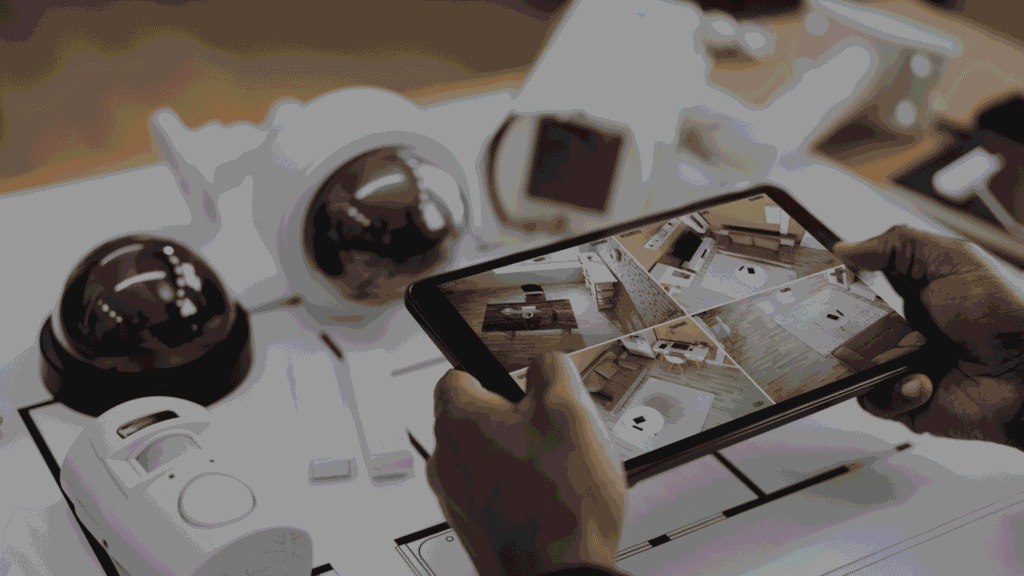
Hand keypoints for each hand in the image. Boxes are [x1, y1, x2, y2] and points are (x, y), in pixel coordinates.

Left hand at [428, 352, 627, 575]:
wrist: (557, 574)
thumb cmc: (556, 502)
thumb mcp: (568, 409)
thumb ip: (551, 370)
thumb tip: (544, 363)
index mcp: (458, 420)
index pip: (458, 374)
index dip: (495, 372)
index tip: (518, 380)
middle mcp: (446, 460)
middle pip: (476, 418)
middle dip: (515, 418)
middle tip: (552, 427)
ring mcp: (457, 498)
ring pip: (487, 457)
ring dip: (520, 455)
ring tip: (559, 467)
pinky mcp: (475, 527)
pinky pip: (495, 491)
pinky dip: (520, 488)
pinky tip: (553, 496)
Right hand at [833, 226, 1023, 446]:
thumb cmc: (1003, 314)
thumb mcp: (953, 260)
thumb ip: (897, 245)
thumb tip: (845, 247)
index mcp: (909, 295)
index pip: (857, 287)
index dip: (837, 285)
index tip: (822, 281)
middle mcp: (901, 331)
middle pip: (844, 329)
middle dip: (838, 328)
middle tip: (844, 325)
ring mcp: (901, 367)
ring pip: (851, 368)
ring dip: (870, 364)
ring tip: (902, 359)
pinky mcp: (905, 401)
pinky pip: (873, 401)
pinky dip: (893, 393)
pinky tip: (921, 383)